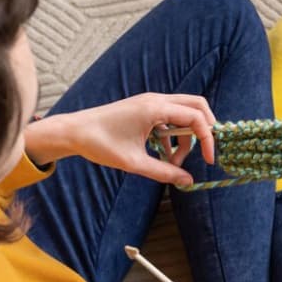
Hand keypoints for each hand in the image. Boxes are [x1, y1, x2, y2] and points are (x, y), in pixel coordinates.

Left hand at [26, 93, 215, 185]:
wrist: (73, 131)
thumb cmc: (100, 144)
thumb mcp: (134, 163)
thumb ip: (164, 172)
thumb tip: (188, 181)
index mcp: (155, 108)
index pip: (196, 118)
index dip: (207, 139)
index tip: (208, 161)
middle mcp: (156, 100)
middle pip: (197, 105)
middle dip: (206, 129)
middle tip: (205, 152)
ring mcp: (151, 102)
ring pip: (185, 112)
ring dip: (187, 136)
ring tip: (174, 161)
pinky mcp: (146, 108)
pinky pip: (171, 117)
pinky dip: (175, 134)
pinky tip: (164, 154)